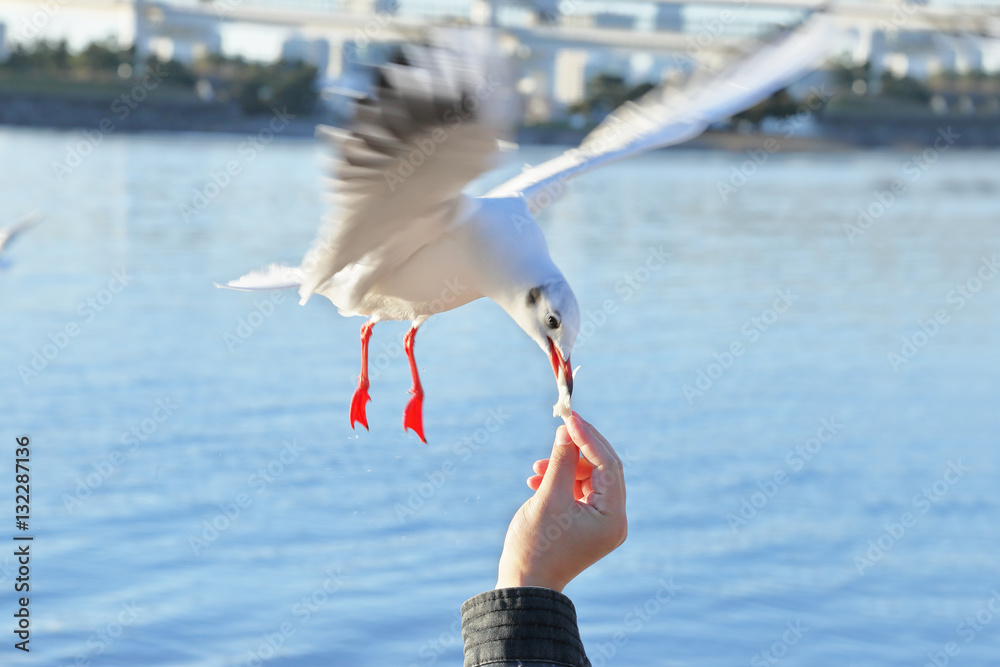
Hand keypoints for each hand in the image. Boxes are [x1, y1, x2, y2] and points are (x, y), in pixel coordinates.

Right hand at [496, 412, 626, 591]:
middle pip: (604, 469)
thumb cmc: (535, 546)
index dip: (588, 437)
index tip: (570, 417)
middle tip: (559, 427)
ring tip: (535, 470)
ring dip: (564, 466)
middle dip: (577, 448)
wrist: (524, 585)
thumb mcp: (548, 497)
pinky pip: (580, 491)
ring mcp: (602, 523)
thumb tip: (568, 429)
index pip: (608, 465)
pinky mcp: (588, 523)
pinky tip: (537, 479)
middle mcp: (615, 520)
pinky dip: (561, 480)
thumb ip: (561, 460)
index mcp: (613, 517)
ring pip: (589, 478)